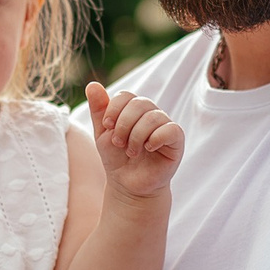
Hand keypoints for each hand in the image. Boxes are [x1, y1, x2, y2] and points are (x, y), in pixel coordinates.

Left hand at [85, 81, 182, 200]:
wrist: (128, 185)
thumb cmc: (116, 158)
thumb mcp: (102, 133)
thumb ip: (98, 109)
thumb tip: (92, 84)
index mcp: (134, 109)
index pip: (126, 96)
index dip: (114, 109)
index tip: (107, 126)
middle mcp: (151, 114)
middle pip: (140, 103)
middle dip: (124, 124)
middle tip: (118, 143)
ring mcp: (165, 126)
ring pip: (153, 117)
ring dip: (136, 136)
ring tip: (131, 152)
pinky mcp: (176, 140)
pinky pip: (170, 129)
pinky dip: (155, 138)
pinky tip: (148, 149)